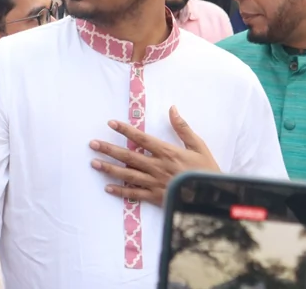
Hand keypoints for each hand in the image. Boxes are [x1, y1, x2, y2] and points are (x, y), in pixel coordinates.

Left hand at [89, 106, 218, 206]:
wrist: (213, 196)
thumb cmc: (206, 170)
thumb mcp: (198, 145)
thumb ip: (183, 128)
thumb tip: (172, 108)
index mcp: (167, 152)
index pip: (141, 138)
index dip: (125, 130)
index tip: (111, 123)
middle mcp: (157, 166)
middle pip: (129, 156)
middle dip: (109, 149)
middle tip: (92, 144)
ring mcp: (155, 183)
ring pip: (128, 174)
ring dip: (109, 168)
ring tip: (94, 163)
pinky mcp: (156, 197)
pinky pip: (135, 194)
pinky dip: (121, 191)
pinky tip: (108, 188)